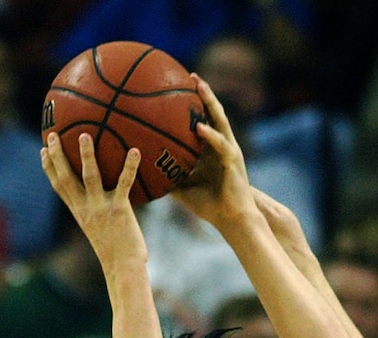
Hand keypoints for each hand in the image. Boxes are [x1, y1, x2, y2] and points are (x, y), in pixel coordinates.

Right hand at [41, 131, 145, 273]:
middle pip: (66, 177)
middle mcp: (86, 209)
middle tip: (53, 135)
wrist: (124, 268)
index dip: (49, 168)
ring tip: (85, 136)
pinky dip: (130, 166)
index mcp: (80, 213)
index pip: (59, 187)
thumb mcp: (102, 233)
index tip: (44, 151)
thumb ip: (100, 217)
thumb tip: (108, 207)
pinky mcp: (120, 209)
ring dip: (86, 155)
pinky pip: (124, 182)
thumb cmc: (117, 253)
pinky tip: (135, 151)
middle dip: (58, 155)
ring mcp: (101, 208)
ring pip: (89, 176)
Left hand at [171, 75, 254, 231]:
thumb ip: (167, 177)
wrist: (232, 220)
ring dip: (210, 102)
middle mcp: (222, 145)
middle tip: (190, 76)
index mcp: (211, 150)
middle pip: (213, 113)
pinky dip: (211, 135)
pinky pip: (221, 145)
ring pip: (221, 120)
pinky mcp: (234, 162)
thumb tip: (143, 174)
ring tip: (199, 86)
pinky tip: (199, 127)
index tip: (179, 87)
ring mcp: (230, 151)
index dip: (194, 104)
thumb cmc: (210, 206)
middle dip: (203, 94)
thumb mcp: (183, 189)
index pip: (204, 120)